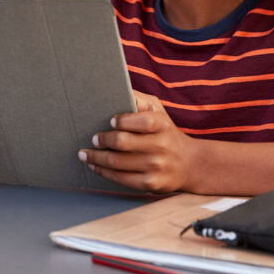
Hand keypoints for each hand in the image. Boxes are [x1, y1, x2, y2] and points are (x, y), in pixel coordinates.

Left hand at [78, 91, 197, 192]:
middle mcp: (161, 146)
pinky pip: (121, 179)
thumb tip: (115, 88)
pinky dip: (104, 172)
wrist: (190, 164)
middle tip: (93, 138)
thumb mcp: (158, 111)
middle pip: (124, 143)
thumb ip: (139, 100)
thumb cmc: (165, 132)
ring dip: (96, 158)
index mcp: (162, 125)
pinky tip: (95, 166)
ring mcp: (157, 166)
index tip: (110, 120)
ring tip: (84, 154)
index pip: (143, 121)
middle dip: (103, 140)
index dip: (124, 121)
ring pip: (118, 163)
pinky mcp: (151, 184)